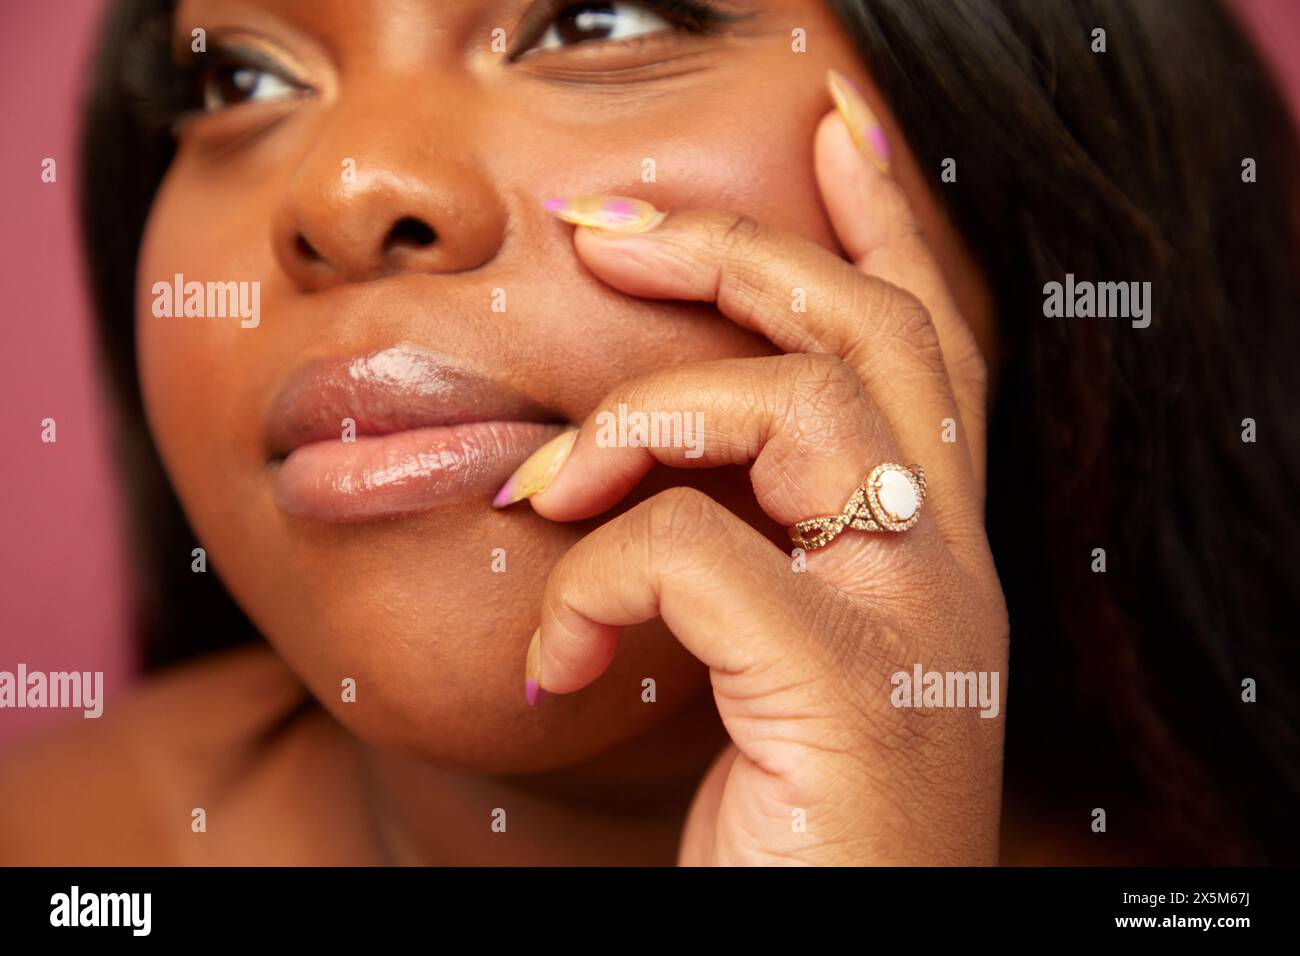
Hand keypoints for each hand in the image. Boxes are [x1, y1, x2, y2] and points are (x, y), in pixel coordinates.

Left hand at [502, 73, 1007, 865]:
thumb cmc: (793, 829)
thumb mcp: (775, 665)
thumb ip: (751, 553)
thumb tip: (625, 468)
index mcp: (934, 551)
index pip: (935, 349)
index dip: (890, 230)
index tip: (834, 139)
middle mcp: (948, 566)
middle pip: (867, 333)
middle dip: (734, 251)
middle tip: (606, 229)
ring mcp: (915, 618)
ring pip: (788, 407)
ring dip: (630, 425)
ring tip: (541, 492)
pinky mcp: (848, 686)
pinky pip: (689, 556)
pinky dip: (591, 587)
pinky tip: (556, 662)